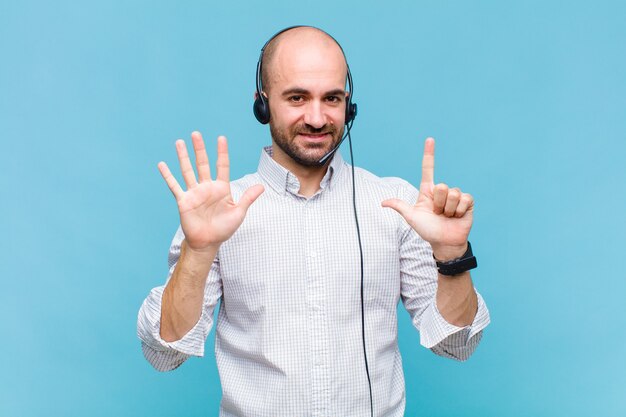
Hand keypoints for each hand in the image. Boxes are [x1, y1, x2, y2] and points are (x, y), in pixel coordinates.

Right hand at [158, 132, 264, 251]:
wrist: (208, 243)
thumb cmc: (224, 229)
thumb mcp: (238, 212)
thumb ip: (248, 198)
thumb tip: (262, 186)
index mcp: (221, 188)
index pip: (222, 166)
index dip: (222, 152)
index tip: (221, 138)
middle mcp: (207, 187)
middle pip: (203, 164)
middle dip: (199, 149)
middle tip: (196, 134)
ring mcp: (194, 193)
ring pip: (188, 171)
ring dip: (183, 157)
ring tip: (179, 142)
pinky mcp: (184, 201)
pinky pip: (174, 186)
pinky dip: (168, 176)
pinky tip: (162, 165)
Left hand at [381, 138, 473, 259]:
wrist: (444, 242)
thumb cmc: (428, 230)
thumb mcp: (411, 217)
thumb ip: (400, 207)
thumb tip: (383, 203)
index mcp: (428, 191)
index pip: (428, 169)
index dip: (429, 154)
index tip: (429, 139)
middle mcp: (441, 191)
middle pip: (440, 186)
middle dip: (438, 203)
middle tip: (438, 213)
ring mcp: (455, 196)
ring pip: (452, 193)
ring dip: (448, 209)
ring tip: (447, 216)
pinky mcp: (467, 202)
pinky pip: (464, 199)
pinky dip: (458, 211)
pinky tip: (457, 217)